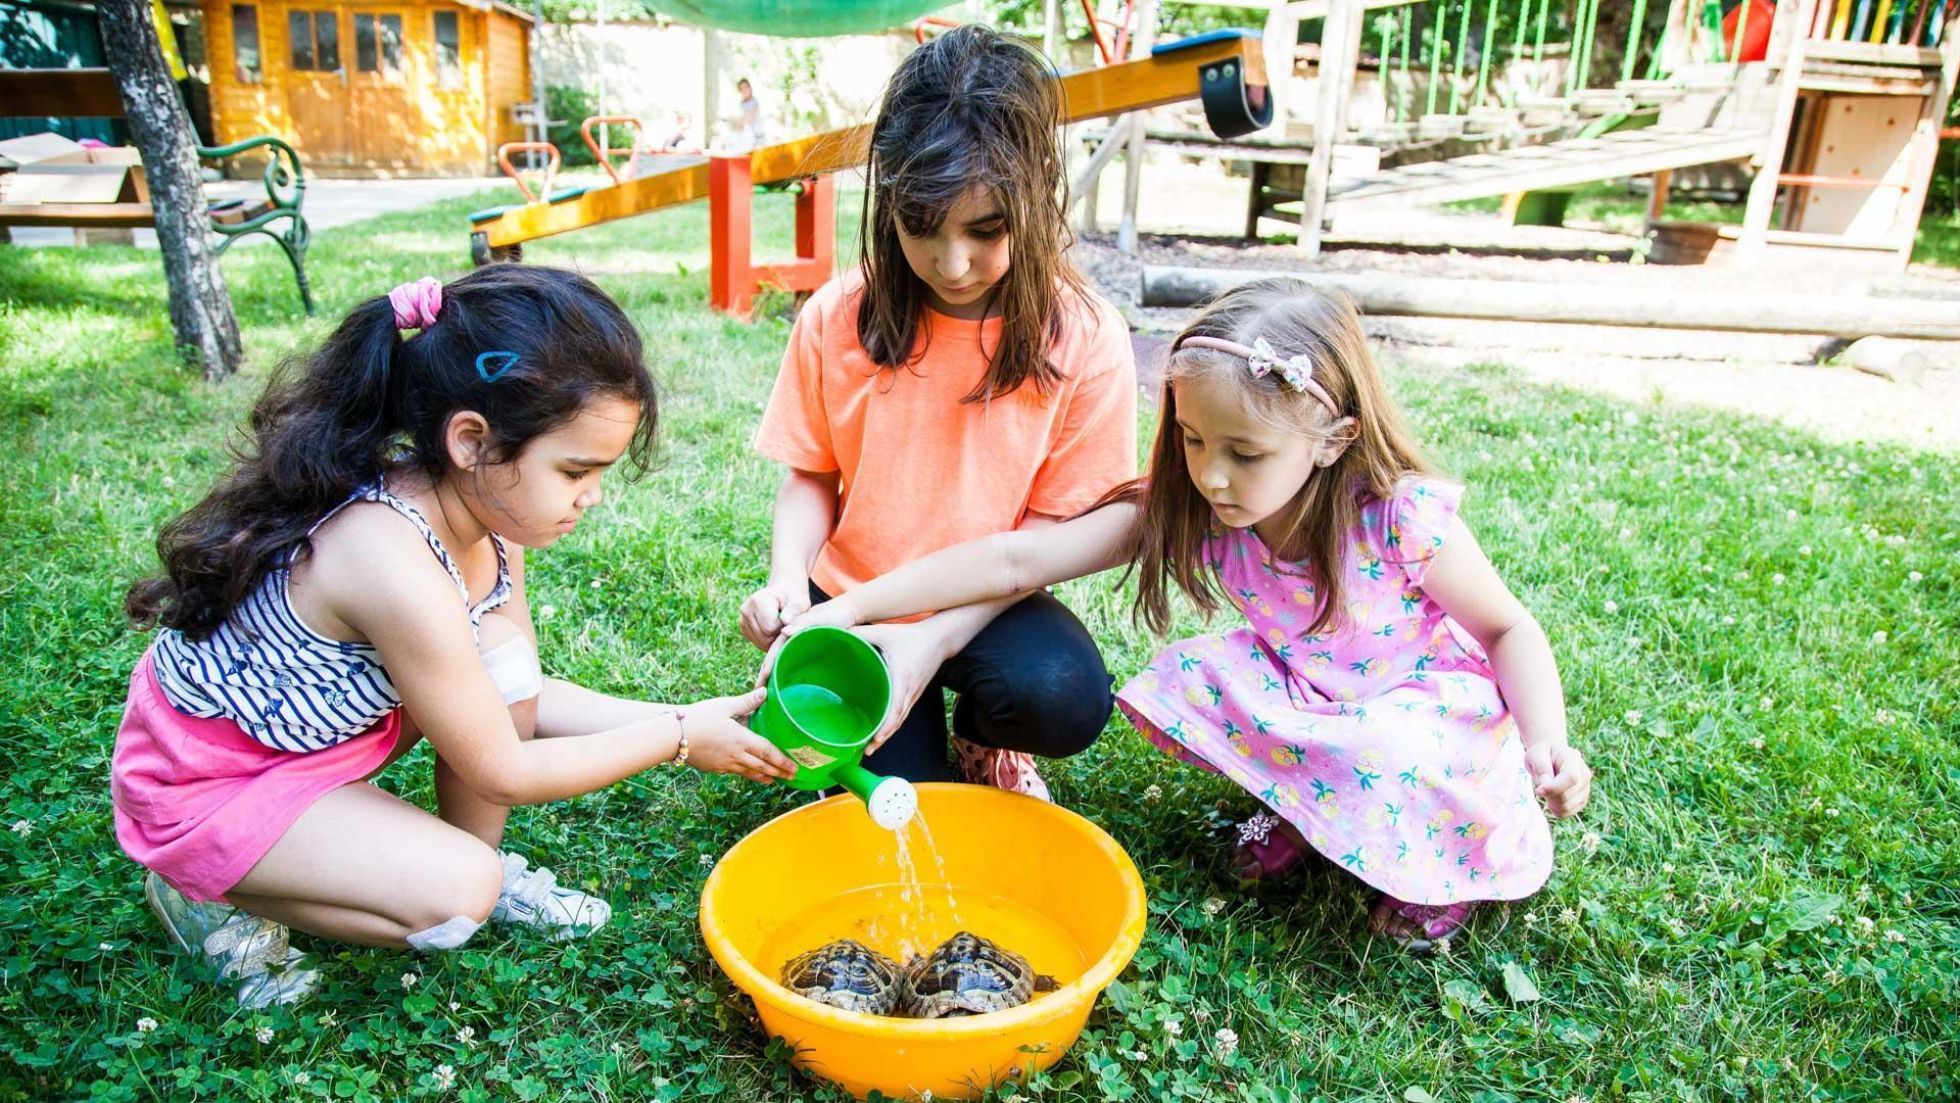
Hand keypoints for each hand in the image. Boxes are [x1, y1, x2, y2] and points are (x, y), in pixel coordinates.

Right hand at [679, 689, 798, 782]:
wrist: (673, 735)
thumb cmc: (698, 717)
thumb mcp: (724, 706)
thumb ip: (746, 701)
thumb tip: (765, 692)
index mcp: (741, 739)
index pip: (767, 752)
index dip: (782, 761)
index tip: (794, 767)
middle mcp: (736, 755)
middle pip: (762, 767)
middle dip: (779, 772)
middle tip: (792, 777)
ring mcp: (725, 764)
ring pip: (749, 773)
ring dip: (764, 777)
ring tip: (775, 780)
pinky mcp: (715, 768)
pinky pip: (735, 773)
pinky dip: (747, 775)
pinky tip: (750, 775)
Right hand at [739, 576, 809, 650]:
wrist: (782, 595)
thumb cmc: (793, 598)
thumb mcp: (799, 600)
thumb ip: (795, 610)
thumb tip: (785, 621)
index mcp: (757, 600)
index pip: (770, 628)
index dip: (783, 628)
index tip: (788, 619)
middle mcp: (746, 610)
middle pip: (764, 638)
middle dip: (778, 635)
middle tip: (786, 623)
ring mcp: (742, 620)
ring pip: (761, 643)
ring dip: (773, 639)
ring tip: (780, 625)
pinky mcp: (744, 629)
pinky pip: (758, 643)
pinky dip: (768, 640)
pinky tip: (773, 629)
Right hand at [755, 597, 867, 685]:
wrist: (848, 612)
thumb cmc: (836, 614)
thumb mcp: (820, 617)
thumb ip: (803, 622)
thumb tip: (784, 631)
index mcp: (791, 629)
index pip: (775, 649)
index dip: (767, 665)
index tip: (760, 681)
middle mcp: (792, 636)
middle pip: (776, 656)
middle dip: (766, 673)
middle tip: (759, 693)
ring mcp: (798, 641)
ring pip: (783, 659)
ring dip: (773, 674)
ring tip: (768, 693)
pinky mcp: (805, 646)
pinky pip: (793, 660)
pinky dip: (785, 670)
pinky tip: (784, 682)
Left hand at [853, 621, 946, 756]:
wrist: (939, 639)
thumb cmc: (911, 636)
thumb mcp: (884, 632)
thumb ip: (860, 634)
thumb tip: (838, 636)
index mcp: (901, 678)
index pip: (895, 708)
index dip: (886, 726)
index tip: (875, 738)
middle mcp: (908, 692)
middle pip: (896, 722)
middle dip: (882, 738)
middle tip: (866, 751)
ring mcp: (912, 695)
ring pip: (899, 721)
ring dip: (886, 736)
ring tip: (870, 748)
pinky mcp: (913, 695)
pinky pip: (902, 715)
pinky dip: (892, 726)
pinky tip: (881, 733)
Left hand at [1524, 741, 1591, 817]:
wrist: (1551, 757)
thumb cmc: (1542, 754)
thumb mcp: (1536, 754)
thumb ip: (1541, 767)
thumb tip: (1546, 785)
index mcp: (1573, 759)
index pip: (1571, 778)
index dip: (1555, 788)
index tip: (1538, 791)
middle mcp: (1584, 774)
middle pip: (1567, 796)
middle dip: (1549, 795)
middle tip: (1539, 786)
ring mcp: (1585, 789)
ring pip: (1567, 807)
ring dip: (1551, 803)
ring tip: (1546, 790)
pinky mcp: (1581, 800)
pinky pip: (1566, 813)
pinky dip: (1554, 809)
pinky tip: (1551, 798)